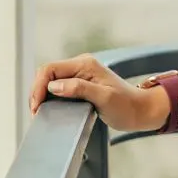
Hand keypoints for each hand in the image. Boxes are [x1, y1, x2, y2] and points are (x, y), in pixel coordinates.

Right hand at [29, 54, 167, 132]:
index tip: (37, 106)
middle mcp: (80, 66)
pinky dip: (50, 99)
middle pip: (47, 74)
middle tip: (37, 113)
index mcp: (85, 64)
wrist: (141, 111)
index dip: (39, 87)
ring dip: (43, 96)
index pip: (50, 69)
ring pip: (50, 81)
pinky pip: (58, 88)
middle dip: (38, 92)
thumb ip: (80, 89)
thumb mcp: (104, 98)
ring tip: (40, 113)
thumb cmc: (127, 106)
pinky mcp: (80, 85)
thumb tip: (55, 86)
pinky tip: (49, 110)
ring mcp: (80, 75)